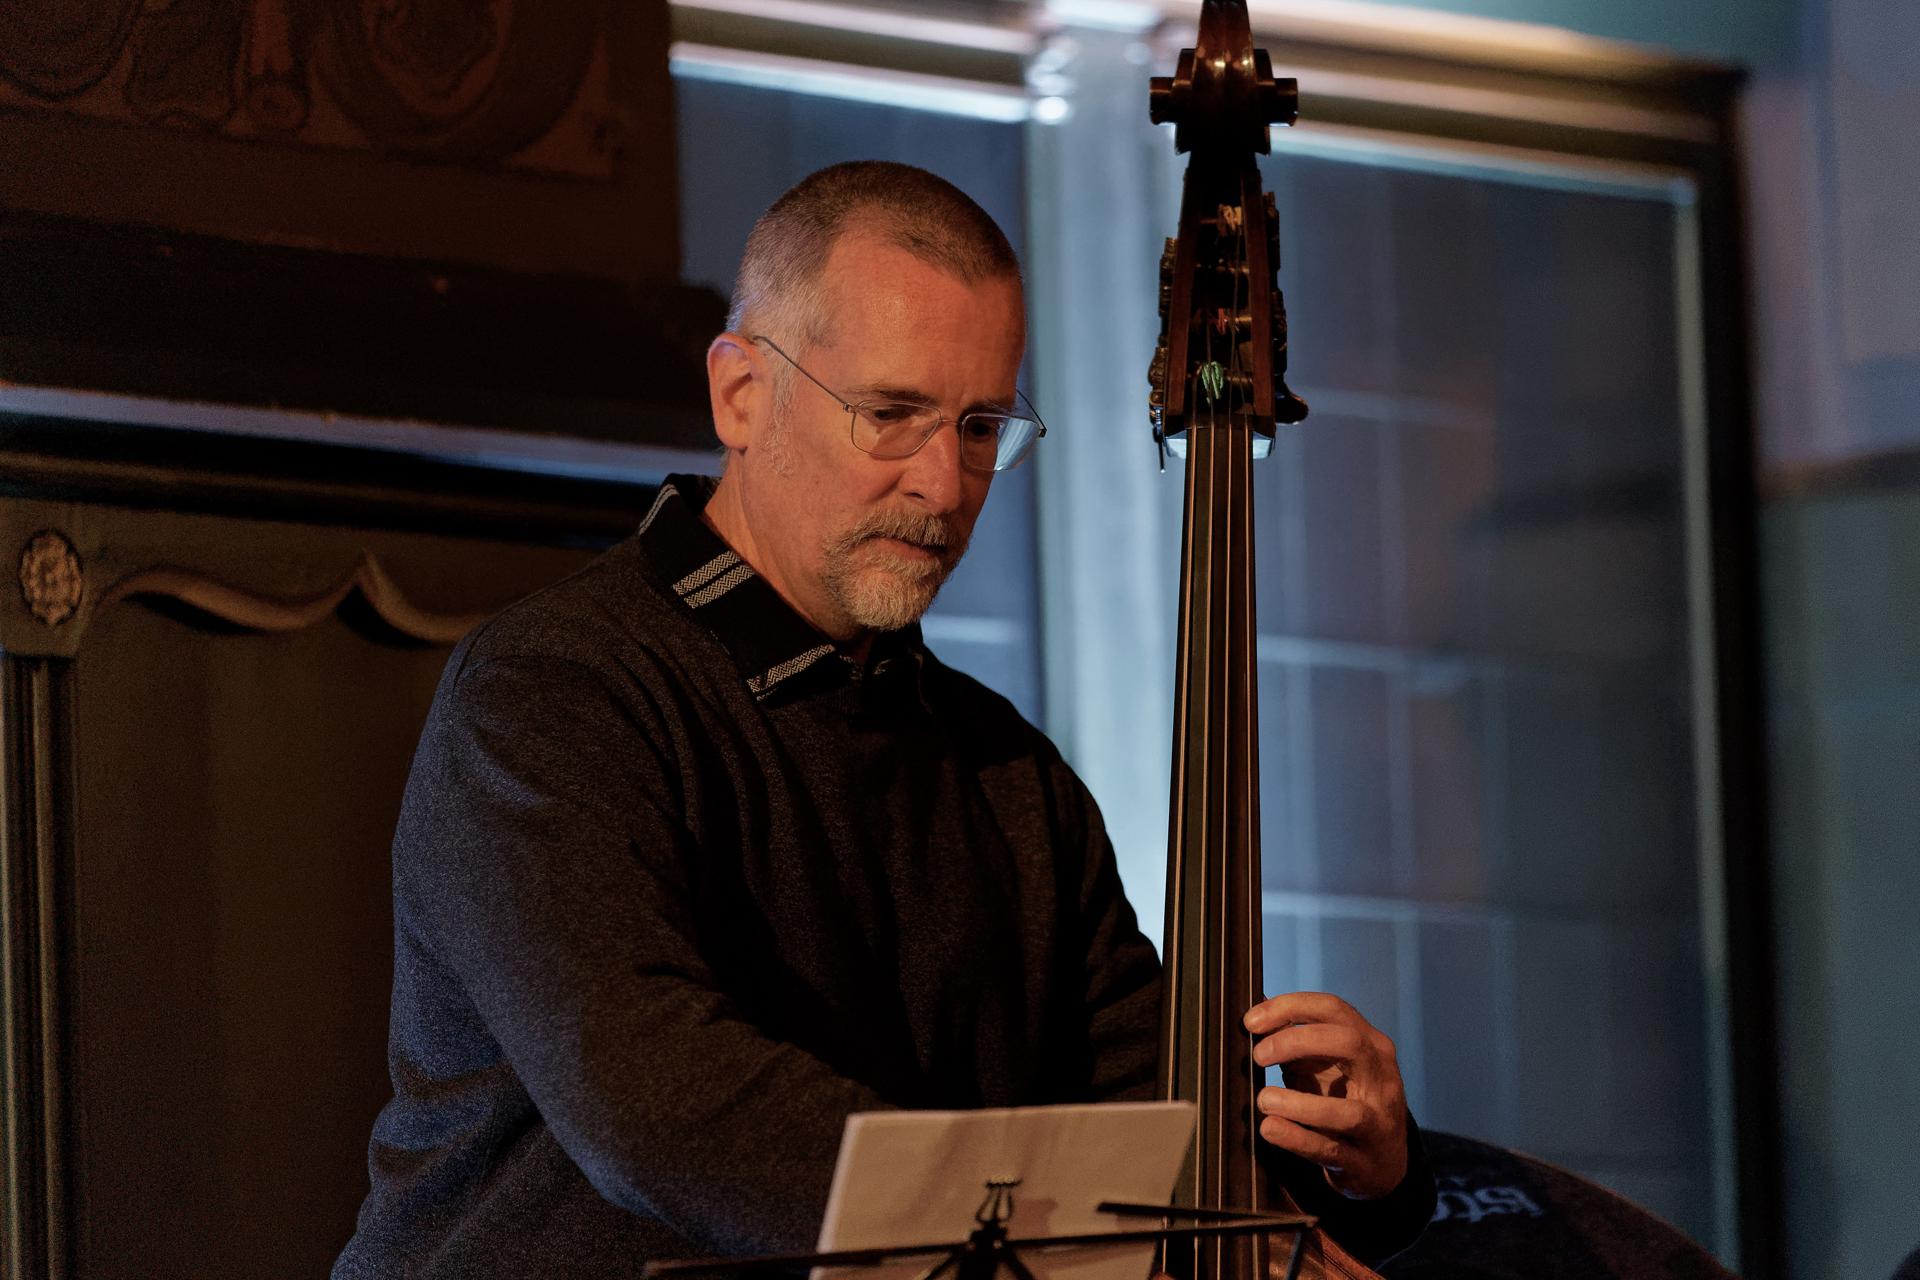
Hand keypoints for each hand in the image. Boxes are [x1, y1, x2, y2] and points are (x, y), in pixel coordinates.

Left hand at [1243, 991, 1409, 1199]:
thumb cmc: (1345, 1100)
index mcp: (1370, 1044)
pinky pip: (1329, 1149)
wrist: (1382, 1161)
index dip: (1290, 1007)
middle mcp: (1381, 1078)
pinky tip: (1271, 1128)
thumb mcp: (1326, 1064)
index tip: (1251, 1021)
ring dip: (1298, 1104)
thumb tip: (1256, 1012)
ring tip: (1264, 1100)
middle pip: (1347, 1043)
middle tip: (1258, 1056)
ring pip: (1347, 1111)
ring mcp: (1378, 1122)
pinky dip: (1296, 1138)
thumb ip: (1297, 1041)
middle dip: (1296, 1042)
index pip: (1333, 1009)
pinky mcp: (1363, 1161)